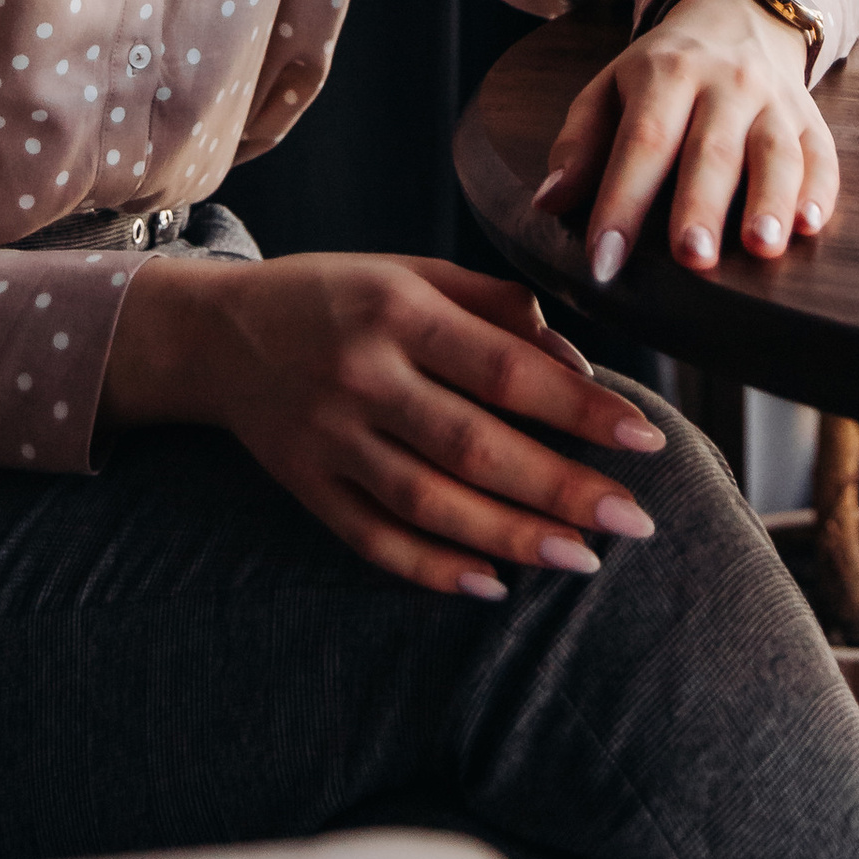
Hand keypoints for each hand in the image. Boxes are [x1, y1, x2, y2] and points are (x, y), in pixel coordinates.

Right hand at [98, 248, 664, 600]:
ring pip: (429, 503)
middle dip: (562, 489)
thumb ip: (496, 307)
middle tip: (633, 522)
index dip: (578, 408)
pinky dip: (433, 569)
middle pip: (475, 446)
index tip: (643, 440)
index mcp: (398, 309)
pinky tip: (491, 585)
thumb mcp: (413, 272)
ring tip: (581, 560)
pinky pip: (373, 539)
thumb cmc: (338, 295)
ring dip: (511, 538)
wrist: (215, 332)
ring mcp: (328, 437)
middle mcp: (362, 375)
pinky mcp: (305, 485)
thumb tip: (576, 362)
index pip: (504, 368)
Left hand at [530, 0, 837, 285]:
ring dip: (771, 200)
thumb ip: (580, 144)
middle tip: (690, 258)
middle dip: (701, 206)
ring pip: (776, 151)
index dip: (622, 203)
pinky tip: (809, 225)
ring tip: (761, 248)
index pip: (642, 142)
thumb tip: (548, 202)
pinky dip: (820, 190)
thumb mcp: (609, 88)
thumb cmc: (661, 71)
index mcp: (665, 74)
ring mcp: (774, 99)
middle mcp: (725, 83)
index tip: (605, 260)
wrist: (736, 14)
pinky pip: (822, 153)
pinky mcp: (810, 117)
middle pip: (712, 149)